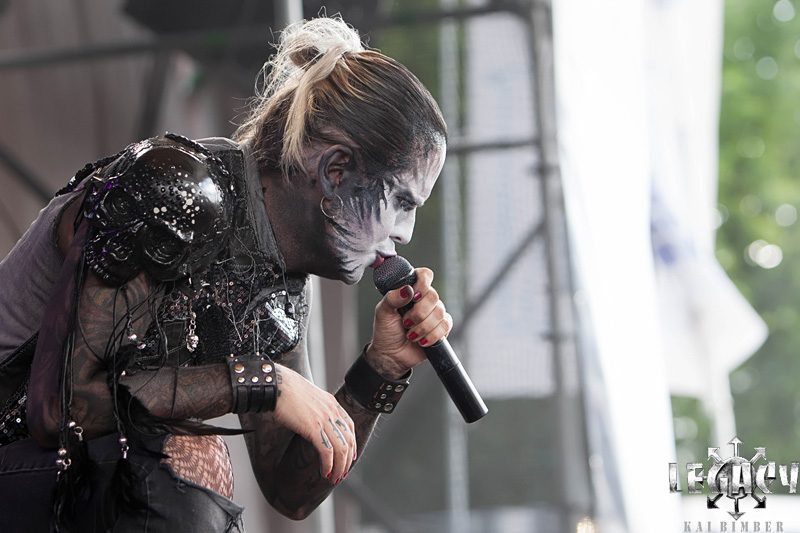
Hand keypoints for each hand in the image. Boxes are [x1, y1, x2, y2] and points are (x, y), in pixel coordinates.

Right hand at [272, 364, 356, 483]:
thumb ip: (316, 409)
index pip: (350, 428)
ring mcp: (324, 419)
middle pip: (348, 441)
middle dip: (347, 461)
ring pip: (341, 448)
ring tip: (334, 477)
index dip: (352, 445)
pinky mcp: (313, 427)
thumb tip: (313, 421)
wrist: (277, 385)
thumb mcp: (309, 398)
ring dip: (339, 467)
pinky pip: (327, 450)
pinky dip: (328, 464)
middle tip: (341, 473)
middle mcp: (331, 411)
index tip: (349, 457)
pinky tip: (325, 472)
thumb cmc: (287, 390)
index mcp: (332, 403)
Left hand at [367, 267, 452, 378]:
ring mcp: (434, 313)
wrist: (391, 355)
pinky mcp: (441, 328)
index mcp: (411, 290)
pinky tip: (421, 341)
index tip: (414, 296)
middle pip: (433, 296)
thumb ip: (392, 298)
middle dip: (418, 313)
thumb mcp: (383, 312)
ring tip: (410, 334)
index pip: (425, 275)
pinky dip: (431, 335)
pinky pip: (445, 326)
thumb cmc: (385, 331)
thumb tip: (407, 289)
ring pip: (440, 313)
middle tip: (405, 322)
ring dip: (422, 327)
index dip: (423, 283)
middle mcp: (424, 300)